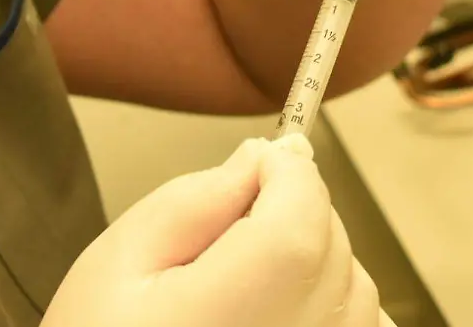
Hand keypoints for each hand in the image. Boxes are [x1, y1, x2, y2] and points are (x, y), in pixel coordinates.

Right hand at [41, 135, 392, 326]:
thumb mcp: (118, 262)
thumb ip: (195, 200)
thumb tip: (258, 161)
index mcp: (226, 316)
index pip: (299, 220)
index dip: (288, 175)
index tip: (262, 164)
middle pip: (330, 247)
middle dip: (295, 215)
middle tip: (228, 237)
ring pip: (354, 285)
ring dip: (315, 263)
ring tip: (243, 287)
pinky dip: (333, 306)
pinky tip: (279, 313)